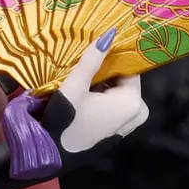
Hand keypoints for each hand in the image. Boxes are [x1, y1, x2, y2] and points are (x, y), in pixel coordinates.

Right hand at [44, 30, 147, 153]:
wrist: (51, 155)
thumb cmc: (65, 119)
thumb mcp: (75, 85)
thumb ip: (93, 58)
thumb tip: (110, 33)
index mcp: (132, 102)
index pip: (129, 68)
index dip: (112, 58)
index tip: (96, 51)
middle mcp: (136, 113)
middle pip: (125, 81)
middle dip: (108, 73)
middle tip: (86, 67)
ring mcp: (128, 125)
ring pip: (120, 94)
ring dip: (104, 86)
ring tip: (83, 82)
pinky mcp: (117, 132)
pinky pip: (115, 107)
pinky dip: (103, 100)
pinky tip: (85, 98)